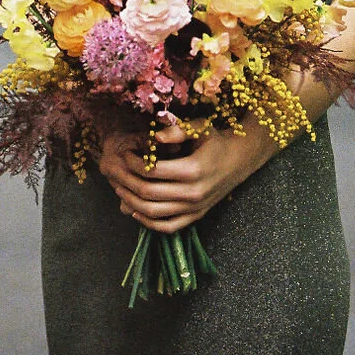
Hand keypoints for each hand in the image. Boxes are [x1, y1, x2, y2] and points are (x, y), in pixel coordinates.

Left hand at [98, 121, 277, 233]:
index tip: (125, 154)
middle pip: (149, 193)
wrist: (238, 161)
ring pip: (153, 213)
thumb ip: (176, 130)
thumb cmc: (214, 140)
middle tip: (116, 171)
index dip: (133, 163)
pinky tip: (134, 210)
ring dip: (132, 202)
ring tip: (119, 189)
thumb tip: (153, 135)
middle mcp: (193, 193)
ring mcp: (194, 209)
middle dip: (127, 182)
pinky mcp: (195, 217)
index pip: (152, 171)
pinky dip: (147, 223)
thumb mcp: (198, 127)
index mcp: (193, 169)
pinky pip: (167, 227)